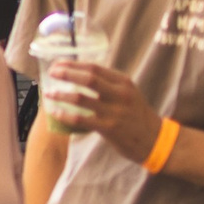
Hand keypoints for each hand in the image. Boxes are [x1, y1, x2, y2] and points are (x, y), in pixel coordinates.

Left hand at [50, 63, 164, 161]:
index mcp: (123, 82)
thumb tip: (79, 76)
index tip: (58, 63)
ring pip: (80, 98)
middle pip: (87, 78)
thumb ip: (109, 84)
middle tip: (51, 73)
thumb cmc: (137, 115)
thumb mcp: (128, 93)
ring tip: (48, 93)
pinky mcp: (109, 128)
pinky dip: (64, 114)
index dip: (73, 64)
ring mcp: (115, 111)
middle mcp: (120, 94)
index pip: (94, 67)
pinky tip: (54, 111)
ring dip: (60, 94)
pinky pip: (80, 119)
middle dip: (65, 73)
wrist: (155, 140)